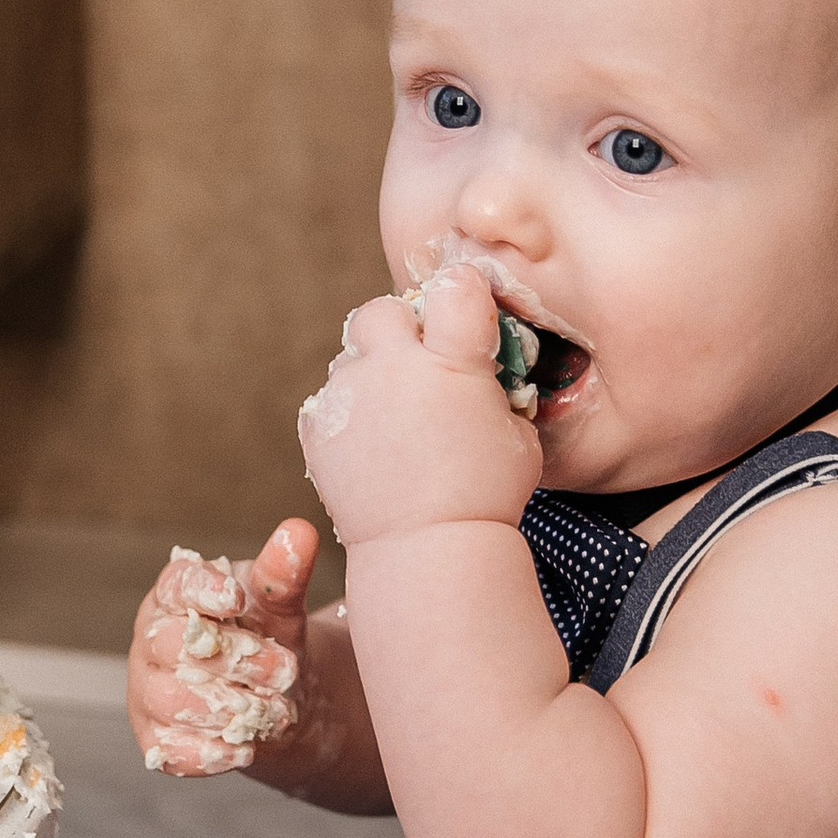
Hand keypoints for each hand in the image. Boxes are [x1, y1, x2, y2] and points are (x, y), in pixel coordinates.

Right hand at [128, 517, 316, 778]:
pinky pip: (169, 750)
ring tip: (277, 711)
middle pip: (172, 645)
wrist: (277, 699)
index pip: (176, 585)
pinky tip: (244, 749)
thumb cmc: (268, 637)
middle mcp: (153, 640)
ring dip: (226, 707)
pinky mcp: (156, 738)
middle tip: (285, 669)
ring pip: (170, 699)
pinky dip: (207, 754)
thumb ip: (283, 575)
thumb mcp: (280, 606)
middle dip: (232, 659)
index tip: (236, 599)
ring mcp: (148, 690)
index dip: (202, 591)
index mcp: (176, 595)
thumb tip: (299, 533)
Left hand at [297, 267, 539, 550]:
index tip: (466, 317)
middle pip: (383, 310)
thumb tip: (488, 369)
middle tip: (418, 364)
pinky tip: (371, 442)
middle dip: (401, 328)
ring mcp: (350, 395)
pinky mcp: (319, 428)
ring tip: (394, 416)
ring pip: (351, 356)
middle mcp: (394, 367)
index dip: (462, 297)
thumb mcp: (518, 433)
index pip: (455, 288)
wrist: (430, 549)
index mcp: (453, 360)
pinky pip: (328, 400)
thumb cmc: (488, 494)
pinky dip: (346, 413)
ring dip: (372, 373)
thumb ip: (497, 388)